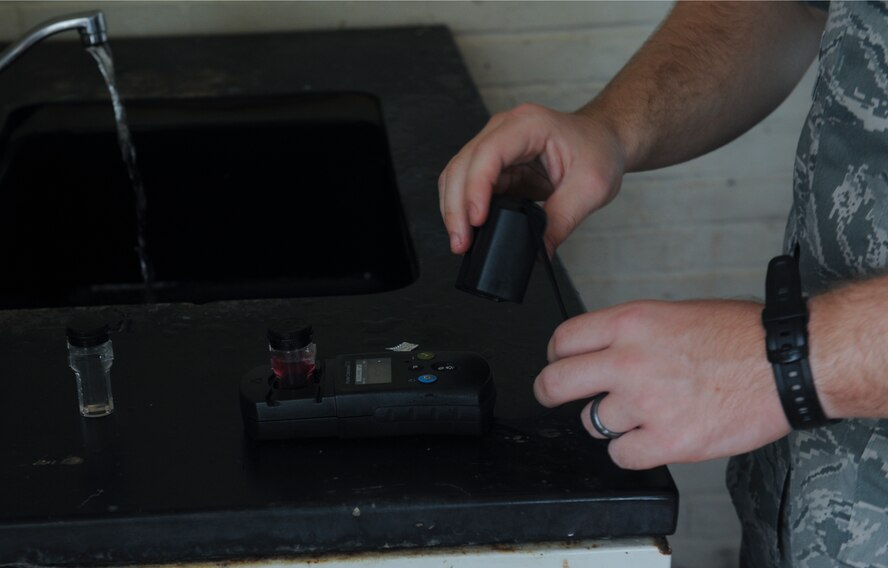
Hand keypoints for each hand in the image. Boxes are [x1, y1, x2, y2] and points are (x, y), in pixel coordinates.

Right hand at [438, 104, 624, 255]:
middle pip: (463, 165)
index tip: (477, 219)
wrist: (604, 140)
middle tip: (462, 242)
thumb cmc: (599, 151)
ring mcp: (495, 144)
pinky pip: (468, 184)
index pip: (488, 153)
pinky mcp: (495, 164)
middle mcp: (504, 129)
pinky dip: (463, 209)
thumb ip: (563, 219)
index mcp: (529, 125)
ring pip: (457, 175)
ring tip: (461, 243)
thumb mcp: (591, 187)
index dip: (476, 187)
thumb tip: (539, 250)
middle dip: (457, 207)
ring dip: (454, 210)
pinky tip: (469, 231)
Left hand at [533, 300, 790, 468]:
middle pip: (556, 383)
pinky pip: (622, 455)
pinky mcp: (667, 441)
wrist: (788, 364)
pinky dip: (632, 451)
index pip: (563, 340)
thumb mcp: (675, 313)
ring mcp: (645, 403)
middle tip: (554, 396)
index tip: (560, 363)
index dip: (556, 355)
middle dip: (550, 392)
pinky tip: (650, 437)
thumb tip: (604, 350)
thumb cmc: (742, 336)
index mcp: (631, 323)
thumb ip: (632, 332)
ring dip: (607, 422)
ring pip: (591, 422)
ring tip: (637, 414)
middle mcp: (629, 361)